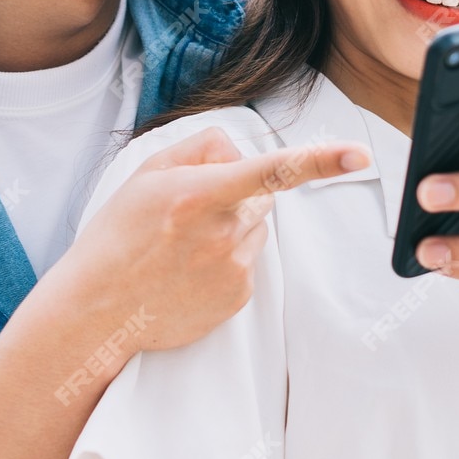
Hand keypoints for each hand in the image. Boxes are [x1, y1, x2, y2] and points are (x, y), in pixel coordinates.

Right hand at [65, 126, 368, 350]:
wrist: (99, 309)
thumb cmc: (119, 235)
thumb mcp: (147, 174)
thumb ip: (201, 148)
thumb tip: (240, 151)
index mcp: (197, 195)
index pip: (270, 171)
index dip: (320, 160)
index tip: (360, 156)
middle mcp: (221, 233)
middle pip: (260, 196)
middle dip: (237, 194)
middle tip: (188, 212)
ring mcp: (233, 269)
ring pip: (255, 228)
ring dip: (231, 227)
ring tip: (182, 247)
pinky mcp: (238, 297)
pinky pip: (248, 261)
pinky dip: (226, 259)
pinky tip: (188, 270)